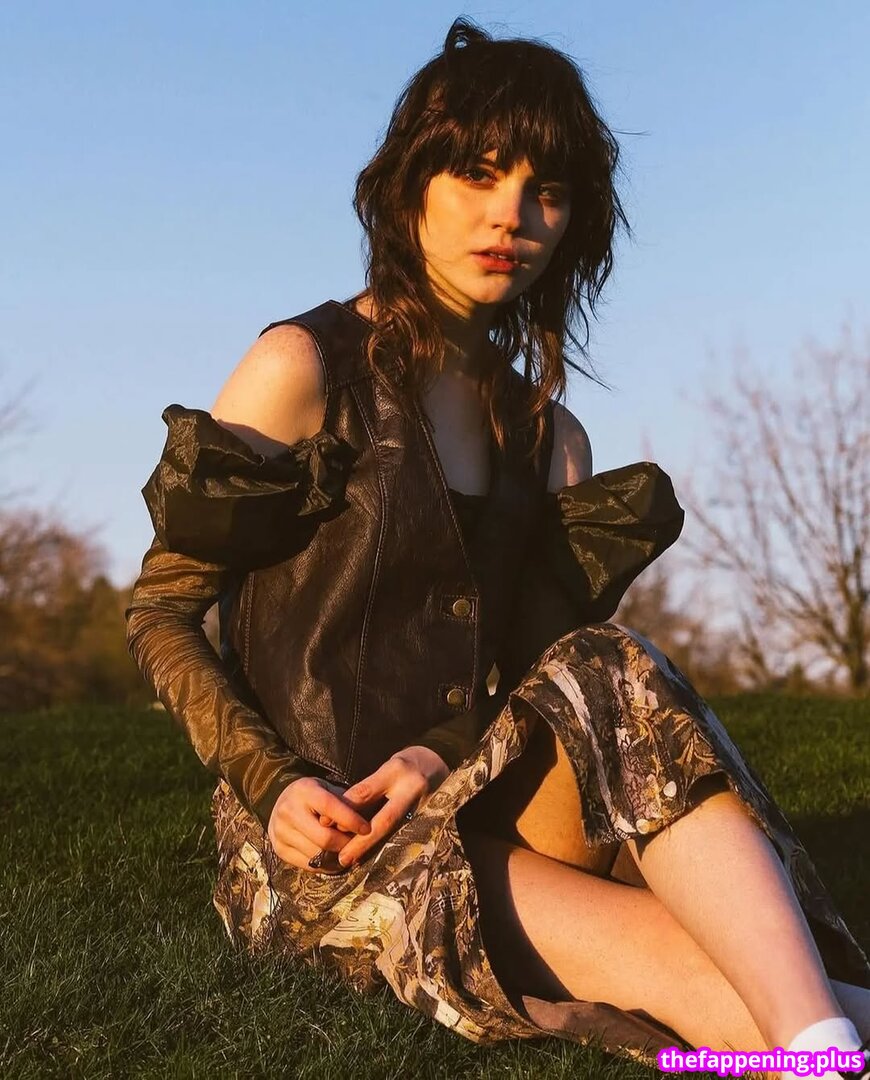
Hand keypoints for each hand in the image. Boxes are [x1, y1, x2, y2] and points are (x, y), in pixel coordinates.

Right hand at [267, 776, 371, 870]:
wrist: (282, 802)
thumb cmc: (315, 795)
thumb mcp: (328, 789)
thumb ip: (345, 803)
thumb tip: (368, 824)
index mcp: (304, 791)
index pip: (331, 808)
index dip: (351, 821)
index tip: (368, 829)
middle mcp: (288, 810)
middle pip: (324, 838)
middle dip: (345, 844)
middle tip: (359, 845)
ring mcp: (280, 831)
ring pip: (316, 854)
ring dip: (336, 857)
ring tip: (348, 852)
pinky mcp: (278, 849)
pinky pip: (307, 865)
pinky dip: (324, 866)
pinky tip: (334, 860)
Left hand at [335, 746, 449, 868]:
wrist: (441, 764)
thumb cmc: (408, 765)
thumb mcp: (387, 767)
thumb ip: (366, 789)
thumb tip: (336, 813)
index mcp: (397, 772)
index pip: (366, 792)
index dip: (345, 809)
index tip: (324, 822)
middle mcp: (411, 790)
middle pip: (384, 821)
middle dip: (362, 842)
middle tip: (343, 858)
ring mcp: (424, 807)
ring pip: (395, 833)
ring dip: (374, 849)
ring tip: (354, 862)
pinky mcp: (431, 820)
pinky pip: (406, 836)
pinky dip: (389, 847)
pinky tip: (375, 859)